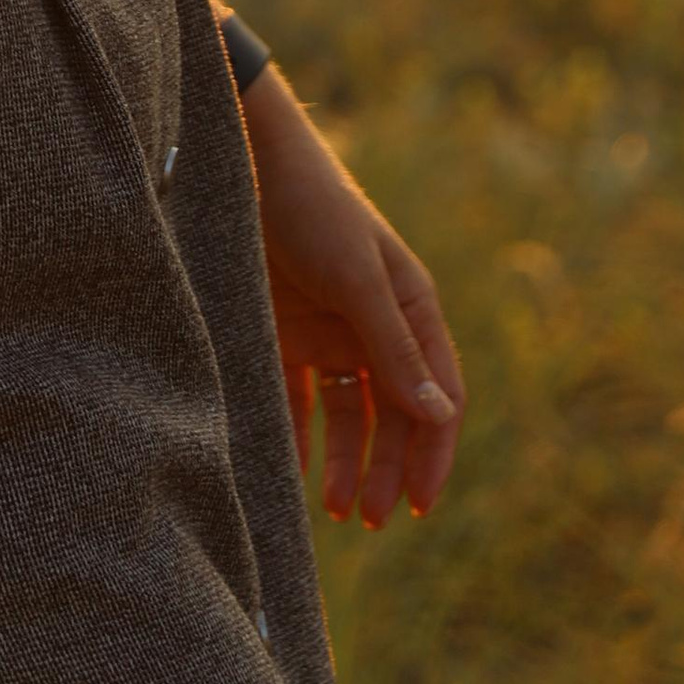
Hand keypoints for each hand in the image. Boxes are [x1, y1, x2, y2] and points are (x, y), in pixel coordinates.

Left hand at [242, 69, 464, 528]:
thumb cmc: (312, 209)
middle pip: (392, 415)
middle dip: (387, 469)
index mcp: (410, 309)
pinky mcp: (285, 333)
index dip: (434, 452)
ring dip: (347, 462)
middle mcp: (375, 326)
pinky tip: (290, 472)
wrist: (243, 162)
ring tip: (336, 511)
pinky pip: (298, 398)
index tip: (422, 505)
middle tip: (370, 521)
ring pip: (348, 415)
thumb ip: (392, 347)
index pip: (436, 395)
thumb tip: (439, 416)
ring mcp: (330, 331)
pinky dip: (298, 437)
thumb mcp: (356, 278)